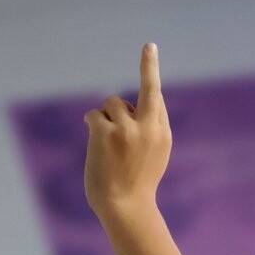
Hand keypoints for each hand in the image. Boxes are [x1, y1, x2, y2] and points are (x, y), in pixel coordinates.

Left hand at [84, 43, 171, 216]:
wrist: (126, 207)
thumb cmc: (137, 183)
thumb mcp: (153, 156)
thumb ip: (148, 129)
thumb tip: (130, 107)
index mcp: (162, 133)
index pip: (156, 96)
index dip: (150, 69)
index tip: (149, 47)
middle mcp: (149, 127)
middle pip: (141, 92)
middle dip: (146, 70)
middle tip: (148, 48)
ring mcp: (128, 129)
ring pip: (112, 104)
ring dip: (106, 118)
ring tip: (108, 142)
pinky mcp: (107, 134)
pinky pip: (94, 115)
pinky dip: (92, 125)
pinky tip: (96, 143)